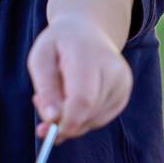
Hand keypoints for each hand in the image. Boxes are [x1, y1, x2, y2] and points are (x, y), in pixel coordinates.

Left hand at [28, 13, 131, 139]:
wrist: (88, 32)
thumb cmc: (59, 45)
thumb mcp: (40, 58)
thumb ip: (45, 89)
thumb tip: (53, 119)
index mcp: (89, 57)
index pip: (83, 100)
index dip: (66, 121)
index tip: (45, 131)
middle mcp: (113, 71)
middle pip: (88, 113)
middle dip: (61, 120)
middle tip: (39, 105)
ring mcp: (122, 84)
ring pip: (92, 120)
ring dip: (70, 118)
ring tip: (57, 94)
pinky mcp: (124, 95)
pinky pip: (98, 120)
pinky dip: (81, 116)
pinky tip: (72, 97)